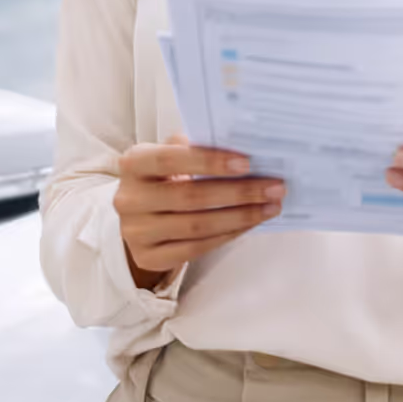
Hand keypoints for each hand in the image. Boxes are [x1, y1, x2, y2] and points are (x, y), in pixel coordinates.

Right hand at [115, 135, 284, 287]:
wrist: (138, 217)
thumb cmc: (162, 179)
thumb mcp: (168, 156)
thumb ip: (193, 148)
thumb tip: (239, 144)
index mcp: (133, 164)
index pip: (170, 160)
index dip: (208, 161)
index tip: (247, 162)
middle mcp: (129, 198)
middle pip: (189, 197)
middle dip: (238, 192)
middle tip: (273, 188)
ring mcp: (136, 231)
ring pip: (196, 226)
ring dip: (240, 217)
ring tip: (269, 207)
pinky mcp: (148, 257)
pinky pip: (195, 248)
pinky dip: (227, 235)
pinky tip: (249, 225)